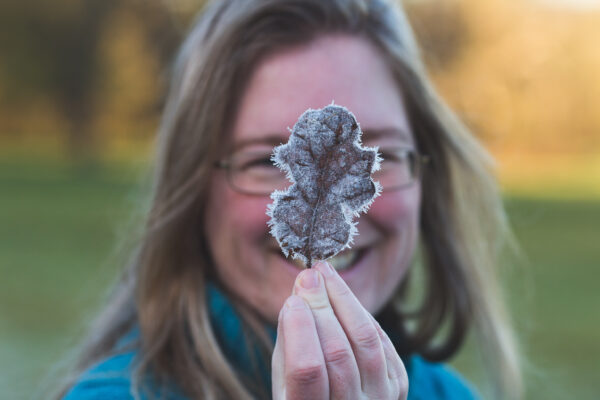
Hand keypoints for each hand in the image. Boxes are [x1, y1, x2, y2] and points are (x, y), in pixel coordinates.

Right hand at [272, 261, 407, 399]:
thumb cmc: (304, 395)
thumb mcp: (283, 381)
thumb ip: (289, 344)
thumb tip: (297, 296)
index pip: (308, 371)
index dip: (301, 331)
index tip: (293, 299)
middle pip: (339, 353)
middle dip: (321, 307)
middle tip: (309, 274)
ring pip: (366, 341)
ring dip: (345, 300)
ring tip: (325, 273)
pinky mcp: (398, 385)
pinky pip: (381, 341)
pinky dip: (360, 314)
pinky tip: (343, 296)